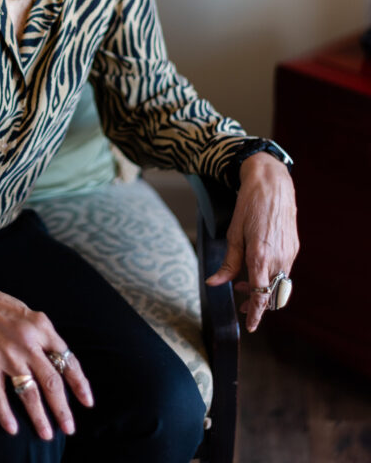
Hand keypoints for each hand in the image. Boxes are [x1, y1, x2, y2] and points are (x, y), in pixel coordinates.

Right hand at [0, 265, 93, 439]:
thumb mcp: (28, 315)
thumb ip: (42, 337)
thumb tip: (57, 363)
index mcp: (42, 327)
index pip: (67, 360)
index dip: (79, 383)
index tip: (87, 401)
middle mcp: (28, 341)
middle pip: (52, 381)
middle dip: (62, 408)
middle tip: (69, 428)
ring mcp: (7, 353)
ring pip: (29, 391)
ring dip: (39, 416)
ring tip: (47, 434)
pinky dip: (5, 413)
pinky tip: (13, 428)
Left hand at [205, 153, 298, 332]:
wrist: (272, 182)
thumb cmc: (249, 204)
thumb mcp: (233, 233)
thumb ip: (228, 263)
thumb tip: (215, 284)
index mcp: (261, 256)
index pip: (261, 296)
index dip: (256, 314)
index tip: (251, 327)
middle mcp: (279, 258)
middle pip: (273, 295)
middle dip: (258, 304)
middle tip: (242, 305)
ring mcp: (289, 253)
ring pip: (280, 284)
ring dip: (264, 289)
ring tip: (245, 283)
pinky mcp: (294, 247)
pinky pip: (285, 270)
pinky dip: (272, 276)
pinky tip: (258, 267)